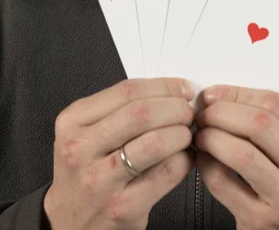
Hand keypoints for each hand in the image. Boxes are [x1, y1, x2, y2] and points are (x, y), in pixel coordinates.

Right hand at [43, 77, 195, 229]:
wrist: (69, 223)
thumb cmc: (85, 172)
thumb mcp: (86, 132)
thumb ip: (120, 109)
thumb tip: (170, 91)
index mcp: (74, 121)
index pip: (127, 91)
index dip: (164, 86)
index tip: (182, 88)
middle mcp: (81, 148)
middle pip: (141, 113)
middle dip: (175, 108)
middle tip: (187, 113)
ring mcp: (100, 179)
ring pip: (155, 142)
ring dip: (181, 134)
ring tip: (186, 135)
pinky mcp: (122, 206)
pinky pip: (165, 173)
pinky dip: (184, 161)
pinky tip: (184, 158)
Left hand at [193, 85, 278, 229]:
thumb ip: (270, 120)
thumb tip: (219, 96)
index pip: (276, 104)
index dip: (238, 93)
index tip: (215, 94)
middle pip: (259, 124)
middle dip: (222, 112)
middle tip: (204, 113)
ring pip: (242, 154)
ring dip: (212, 137)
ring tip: (201, 134)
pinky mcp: (259, 219)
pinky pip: (223, 182)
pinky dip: (205, 163)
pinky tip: (203, 157)